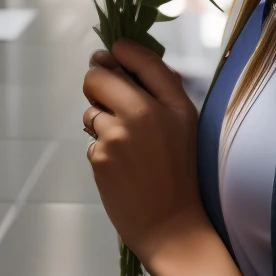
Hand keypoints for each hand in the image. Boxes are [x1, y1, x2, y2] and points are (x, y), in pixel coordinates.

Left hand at [83, 40, 202, 260]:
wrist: (172, 227)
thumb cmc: (180, 176)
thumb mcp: (185, 127)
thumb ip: (164, 92)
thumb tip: (132, 64)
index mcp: (174, 105)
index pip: (144, 60)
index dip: (123, 49)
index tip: (114, 49)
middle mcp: (146, 113)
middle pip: (101, 76)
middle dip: (96, 79)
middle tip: (101, 89)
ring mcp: (120, 135)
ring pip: (90, 110)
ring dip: (99, 120)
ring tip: (124, 145)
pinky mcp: (101, 156)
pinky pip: (91, 139)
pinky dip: (101, 148)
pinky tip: (120, 167)